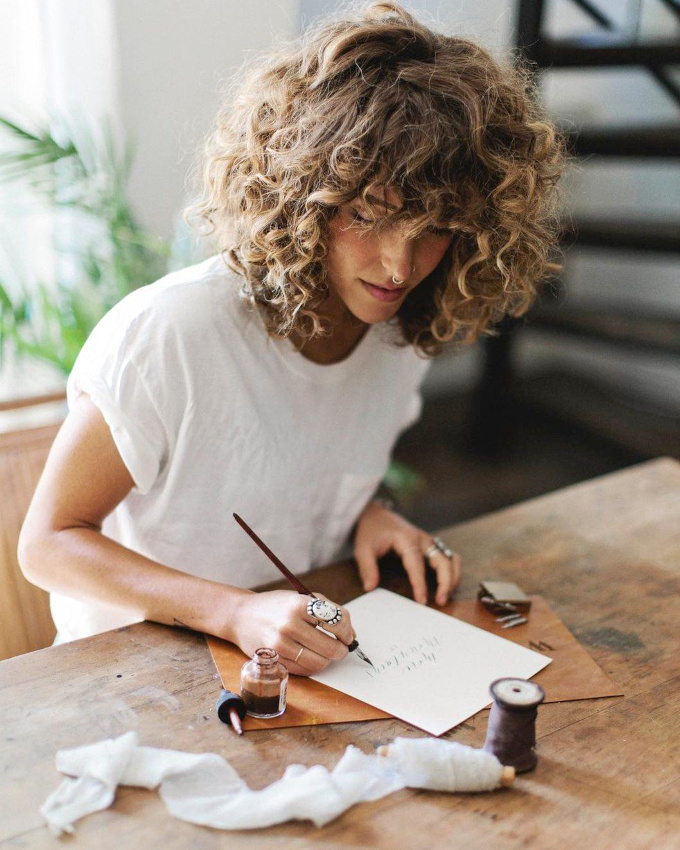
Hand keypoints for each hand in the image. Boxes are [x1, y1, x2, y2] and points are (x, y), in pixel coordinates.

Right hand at [230, 590, 353, 675]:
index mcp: (299, 605)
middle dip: (342, 649)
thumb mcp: (301, 598)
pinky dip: (313, 666)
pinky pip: (304, 670)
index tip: (347, 634)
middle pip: (330, 647)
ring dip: (329, 660)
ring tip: (327, 653)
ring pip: (319, 663)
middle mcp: (289, 624)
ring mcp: (280, 645)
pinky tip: (312, 656)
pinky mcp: (274, 660)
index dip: (347, 631)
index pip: (336, 621)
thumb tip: (350, 633)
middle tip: (342, 647)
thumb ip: (327, 610)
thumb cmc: (275, 606)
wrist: (241, 615)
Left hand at [354, 501, 460, 605]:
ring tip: (445, 595)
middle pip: (443, 561)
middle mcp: (422, 539)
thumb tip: (370, 587)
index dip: (420, 584)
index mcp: (406, 539)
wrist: (376, 514)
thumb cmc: (371, 531)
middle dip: (445, 582)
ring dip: (452, 577)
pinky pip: (448, 557)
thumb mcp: (362, 548)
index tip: (421, 601)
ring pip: (451, 558)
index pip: (417, 565)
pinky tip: (445, 584)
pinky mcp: (431, 544)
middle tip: (440, 601)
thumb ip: (367, 568)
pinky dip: (451, 571)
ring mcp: (429, 541)